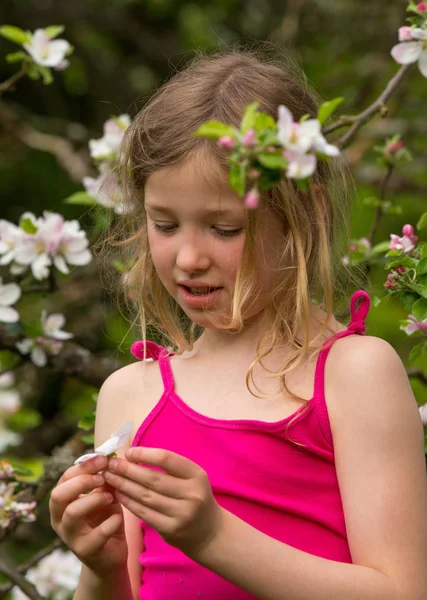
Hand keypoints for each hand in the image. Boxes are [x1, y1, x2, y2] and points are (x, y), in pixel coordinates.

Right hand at [49, 454, 127, 575]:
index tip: (104, 460)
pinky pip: (95, 536)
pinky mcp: (86, 552)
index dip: (84, 466)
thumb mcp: (105, 496)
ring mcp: (71, 537)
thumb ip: (105, 480)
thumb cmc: (105, 519)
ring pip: (72, 513)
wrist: (110, 555)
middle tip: (102, 478)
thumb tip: (111, 460)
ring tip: (110, 497)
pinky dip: (109, 523)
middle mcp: (60, 519)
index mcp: (63, 502)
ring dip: (93, 499)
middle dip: (82, 482)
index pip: (64, 479)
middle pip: (58, 495)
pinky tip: (118, 517)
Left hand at [104, 447, 223, 558]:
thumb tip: (133, 455)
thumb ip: (168, 466)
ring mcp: (181, 513)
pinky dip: (129, 502)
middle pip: (153, 479)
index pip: (167, 459)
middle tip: (111, 464)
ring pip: (146, 496)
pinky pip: (144, 513)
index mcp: (196, 474)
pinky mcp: (171, 529)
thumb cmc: (194, 496)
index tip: (128, 452)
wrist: (209, 532)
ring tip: (109, 477)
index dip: (144, 454)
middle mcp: (191, 493)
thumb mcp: (191, 477)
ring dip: (124, 485)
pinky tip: (118, 494)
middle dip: (128, 470)